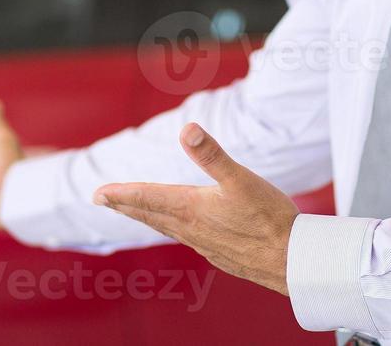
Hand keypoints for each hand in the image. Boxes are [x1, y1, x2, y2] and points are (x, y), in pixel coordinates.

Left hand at [92, 123, 299, 295]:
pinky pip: (187, 239)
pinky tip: (182, 230)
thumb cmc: (269, 219)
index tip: (97, 193)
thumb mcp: (241, 179)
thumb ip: (212, 155)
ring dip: (146, 217)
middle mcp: (192, 230)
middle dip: (125, 205)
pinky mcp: (220, 254)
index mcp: (192, 209)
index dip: (121, 193)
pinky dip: (172, 230)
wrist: (293, 261)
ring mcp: (205, 245)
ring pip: (167, 229)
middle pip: (150, 215)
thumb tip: (187, 128)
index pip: (147, 198)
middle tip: (102, 199)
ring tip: (134, 211)